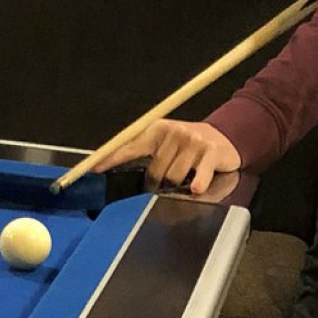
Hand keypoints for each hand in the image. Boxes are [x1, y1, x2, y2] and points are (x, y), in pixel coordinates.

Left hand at [93, 120, 240, 194]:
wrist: (224, 137)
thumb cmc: (187, 145)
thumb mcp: (162, 143)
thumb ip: (139, 152)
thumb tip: (107, 164)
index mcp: (156, 129)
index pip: (129, 145)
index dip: (111, 159)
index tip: (94, 170)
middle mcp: (173, 132)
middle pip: (154, 171)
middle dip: (158, 181)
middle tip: (168, 178)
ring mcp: (193, 141)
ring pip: (174, 178)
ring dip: (179, 184)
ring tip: (187, 175)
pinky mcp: (210, 152)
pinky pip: (197, 177)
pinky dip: (196, 184)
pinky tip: (196, 187)